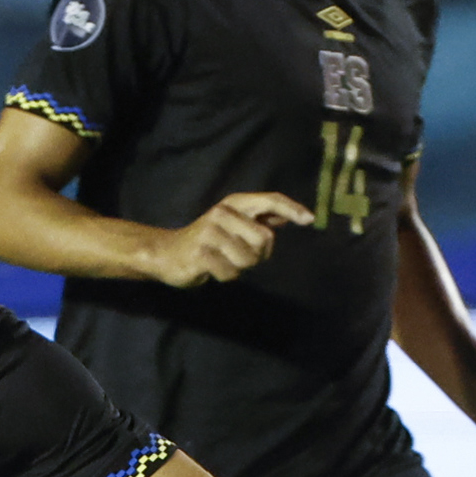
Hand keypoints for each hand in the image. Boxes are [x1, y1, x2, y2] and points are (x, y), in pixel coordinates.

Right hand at [143, 192, 310, 286]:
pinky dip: (225, 276)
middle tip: (240, 256)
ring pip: (248, 259)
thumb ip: (259, 219)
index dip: (292, 209)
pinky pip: (231, 272)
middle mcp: (222, 213)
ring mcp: (210, 232)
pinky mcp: (201, 253)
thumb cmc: (205, 241)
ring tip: (223, 261)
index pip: (270, 200)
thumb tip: (288, 217)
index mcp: (233, 203)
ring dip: (240, 268)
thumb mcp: (232, 224)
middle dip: (258, 255)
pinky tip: (212, 270)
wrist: (165, 254)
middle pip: (264, 239)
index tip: (310, 220)